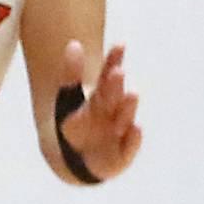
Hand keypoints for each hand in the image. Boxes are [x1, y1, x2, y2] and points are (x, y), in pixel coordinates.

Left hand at [59, 41, 141, 180]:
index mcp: (103, 96)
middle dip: (116, 86)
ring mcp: (119, 132)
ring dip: (128, 108)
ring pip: (124, 118)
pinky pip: (128, 147)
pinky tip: (135, 129)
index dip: (114, 60)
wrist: (76, 160)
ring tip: (132, 95)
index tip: (120, 44)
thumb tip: (73, 44)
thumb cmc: (76, 126)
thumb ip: (70, 74)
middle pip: (115, 96)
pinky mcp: (122, 154)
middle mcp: (114, 112)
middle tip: (118, 73)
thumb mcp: (67, 100)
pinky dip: (132, 140)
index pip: (109, 75)